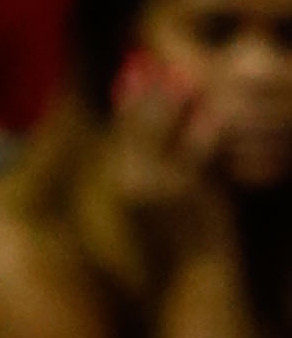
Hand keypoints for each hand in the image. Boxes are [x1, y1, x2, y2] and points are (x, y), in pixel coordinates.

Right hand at [101, 48, 231, 240]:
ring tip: (188, 75)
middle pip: (135, 125)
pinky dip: (204, 129)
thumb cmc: (183, 237)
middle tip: (159, 61)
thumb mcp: (161, 199)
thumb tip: (159, 130)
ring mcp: (157, 186)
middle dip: (147, 91)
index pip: (121, 129)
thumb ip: (157, 164)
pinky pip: (195, 153)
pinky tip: (216, 110)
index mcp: (123, 180)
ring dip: (174, 101)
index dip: (129, 98)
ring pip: (162, 134)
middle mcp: (131, 180)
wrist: (197, 275)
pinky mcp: (185, 192)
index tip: (136, 68)